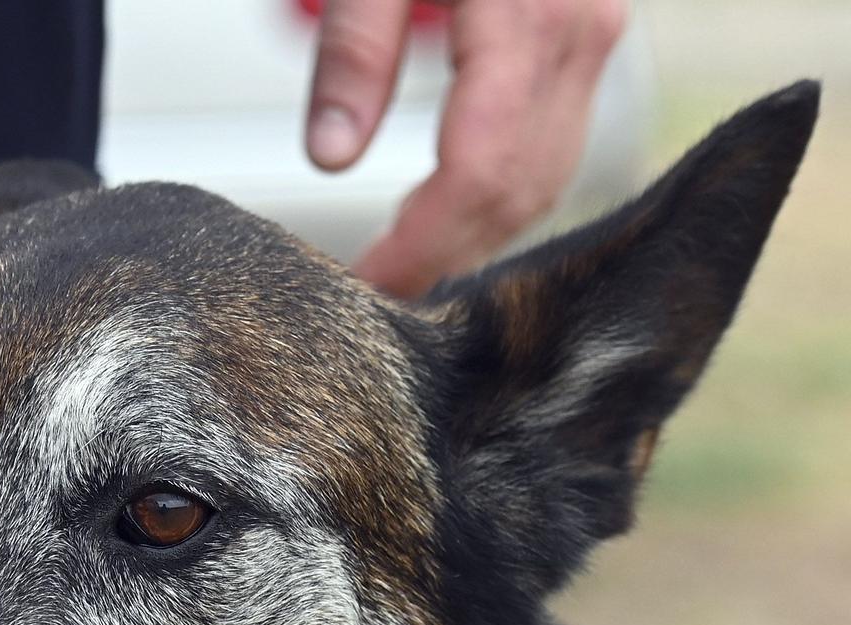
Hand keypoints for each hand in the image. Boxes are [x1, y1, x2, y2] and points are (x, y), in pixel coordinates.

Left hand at [304, 0, 627, 296]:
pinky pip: (552, 148)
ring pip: (546, 181)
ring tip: (400, 270)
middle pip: (517, 191)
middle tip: (372, 297)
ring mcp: (592, 41)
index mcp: (525, 17)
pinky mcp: (585, 45)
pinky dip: (498, 198)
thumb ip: (354, 50)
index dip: (421, 247)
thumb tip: (332, 156)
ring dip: (473, 239)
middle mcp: (577, 35)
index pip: (477, 172)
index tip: (365, 287)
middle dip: (445, 259)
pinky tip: (440, 220)